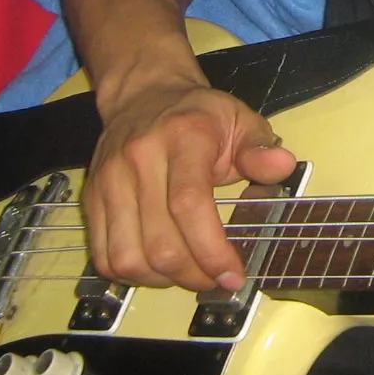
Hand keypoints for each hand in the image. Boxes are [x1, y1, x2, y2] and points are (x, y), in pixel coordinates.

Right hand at [83, 71, 296, 290]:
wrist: (145, 95)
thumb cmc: (198, 115)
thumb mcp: (239, 121)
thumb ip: (259, 149)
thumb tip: (282, 166)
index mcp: (183, 137)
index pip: (189, 204)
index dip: (211, 250)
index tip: (233, 275)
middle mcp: (140, 158)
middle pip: (159, 242)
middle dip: (193, 274)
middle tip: (215, 278)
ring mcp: (110, 180)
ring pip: (128, 257)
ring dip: (162, 279)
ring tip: (186, 272)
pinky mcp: (92, 198)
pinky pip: (104, 255)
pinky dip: (132, 274)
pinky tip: (157, 266)